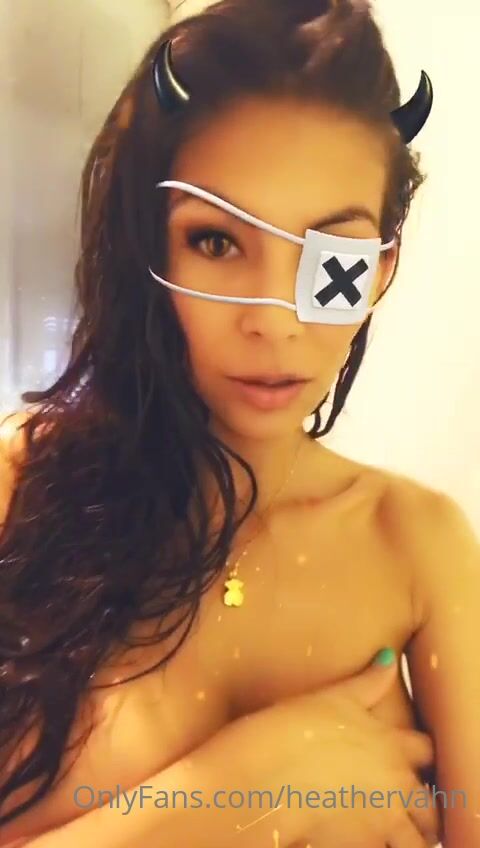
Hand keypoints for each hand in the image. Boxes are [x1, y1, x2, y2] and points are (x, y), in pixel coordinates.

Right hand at [225, 651, 438, 846]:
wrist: (252, 781)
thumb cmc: (282, 734)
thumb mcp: (327, 699)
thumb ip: (364, 684)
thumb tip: (388, 658)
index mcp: (387, 744)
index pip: (426, 751)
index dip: (418, 756)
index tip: (405, 760)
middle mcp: (392, 784)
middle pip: (429, 804)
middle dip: (419, 806)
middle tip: (396, 803)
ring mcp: (379, 821)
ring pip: (417, 840)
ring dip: (404, 834)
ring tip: (378, 827)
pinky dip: (377, 847)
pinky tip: (355, 838)